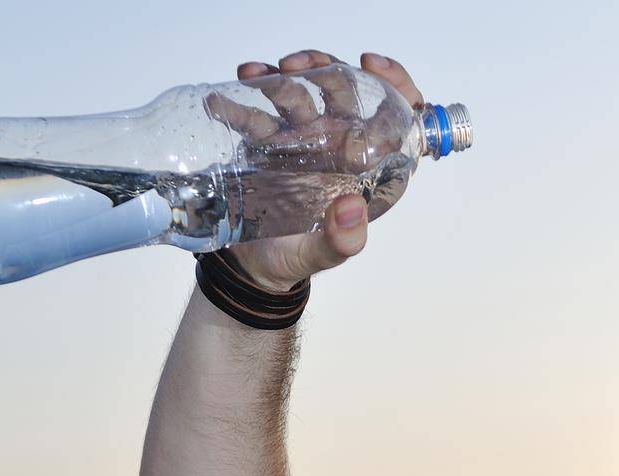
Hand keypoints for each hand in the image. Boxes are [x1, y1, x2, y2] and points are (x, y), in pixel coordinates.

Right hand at [205, 49, 425, 291]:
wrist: (251, 267)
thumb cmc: (295, 258)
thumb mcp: (323, 255)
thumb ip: (342, 240)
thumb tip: (352, 207)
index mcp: (369, 165)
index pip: (397, 113)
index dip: (392, 82)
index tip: (368, 64)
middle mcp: (341, 145)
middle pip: (345, 90)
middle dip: (324, 69)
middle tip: (296, 67)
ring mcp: (304, 140)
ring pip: (301, 92)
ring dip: (279, 78)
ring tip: (255, 76)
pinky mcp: (269, 142)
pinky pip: (256, 113)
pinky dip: (238, 101)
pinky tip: (221, 101)